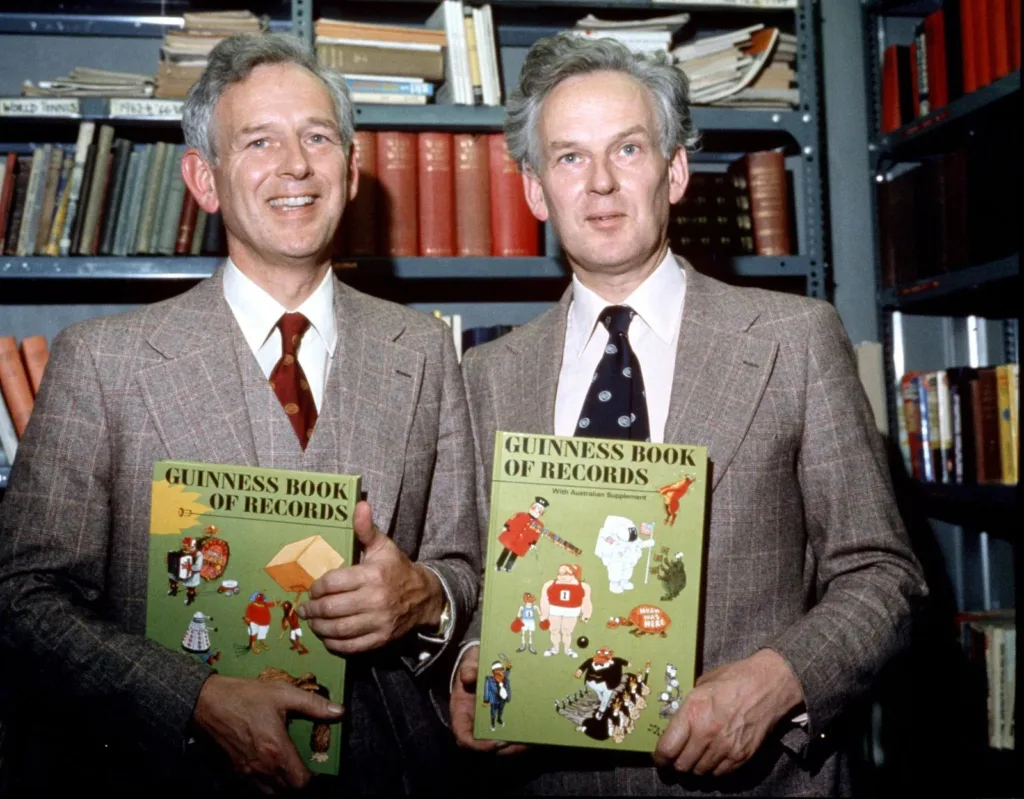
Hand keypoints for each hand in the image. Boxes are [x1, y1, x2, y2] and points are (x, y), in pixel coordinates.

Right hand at [191, 674, 343, 793]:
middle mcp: (261, 768)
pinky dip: (264, 785)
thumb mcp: (282, 693)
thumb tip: (340, 712)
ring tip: (287, 768)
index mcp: (276, 751)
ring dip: (281, 786)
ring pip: (270, 794)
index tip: (315, 765)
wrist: (206, 702)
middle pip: (287, 791)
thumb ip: (313, 705)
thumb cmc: (245, 696)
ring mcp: (245, 773)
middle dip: (297, 782)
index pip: (301, 782)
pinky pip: (253, 789)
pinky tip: (267, 767)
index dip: (311, 778)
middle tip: (302, 766)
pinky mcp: (233, 772)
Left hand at [298, 501, 442, 653]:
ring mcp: (379, 621)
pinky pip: (351, 646)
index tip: (312, 590)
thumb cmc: (396, 568)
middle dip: (313, 609)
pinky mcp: (381, 638)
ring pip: (339, 629)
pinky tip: (327, 637)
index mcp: (372, 575)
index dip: (317, 588)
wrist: (423, 596)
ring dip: (319, 627)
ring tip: (312, 622)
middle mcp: (375, 599)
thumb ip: (366, 529)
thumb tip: (359, 505)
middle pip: (332, 608)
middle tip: (304, 609)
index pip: (333, 583)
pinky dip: (334, 644)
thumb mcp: (382, 546)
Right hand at [450, 646, 526, 754]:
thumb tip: (468, 676)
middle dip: (506, 748)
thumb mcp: (470, 661)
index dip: (478, 745)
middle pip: (489, 745)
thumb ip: (468, 667)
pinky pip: (517, 732)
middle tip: (521, 743)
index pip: (464, 738)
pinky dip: (527, 735)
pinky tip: (539, 730)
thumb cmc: (474, 664)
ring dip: (519, 744)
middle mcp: (477, 723)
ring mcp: (493, 723)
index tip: (495, 742)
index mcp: (462, 713)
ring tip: (533, 739)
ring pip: (505, 743)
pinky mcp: (508, 719)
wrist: (485, 660)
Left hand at [652, 649, 802, 776]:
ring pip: (700, 772)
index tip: (659, 758)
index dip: (660, 758)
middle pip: (682, 765)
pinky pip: (720, 773)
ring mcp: (725, 747)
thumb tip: (676, 721)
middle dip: (676, 764)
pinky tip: (712, 757)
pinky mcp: (741, 756)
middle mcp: (707, 733)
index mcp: (693, 711)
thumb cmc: (735, 679)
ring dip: (694, 767)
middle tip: (676, 759)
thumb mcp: (702, 684)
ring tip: (695, 757)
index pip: (667, 748)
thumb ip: (688, 705)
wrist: (768, 685)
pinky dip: (713, 769)